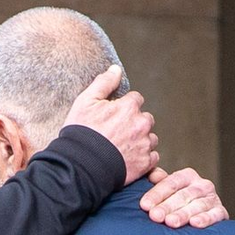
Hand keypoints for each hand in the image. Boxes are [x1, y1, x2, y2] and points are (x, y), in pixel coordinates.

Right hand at [62, 65, 157, 185]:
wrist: (82, 164)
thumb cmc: (82, 132)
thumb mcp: (86, 101)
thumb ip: (104, 83)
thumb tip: (116, 69)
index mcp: (129, 107)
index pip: (136, 99)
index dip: (124, 106)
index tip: (115, 115)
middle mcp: (142, 124)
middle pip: (145, 119)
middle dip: (135, 123)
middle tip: (118, 132)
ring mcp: (145, 144)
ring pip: (151, 138)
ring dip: (141, 140)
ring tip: (123, 146)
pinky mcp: (145, 163)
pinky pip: (153, 157)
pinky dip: (144, 157)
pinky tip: (130, 158)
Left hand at [139, 167, 228, 227]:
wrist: (203, 216)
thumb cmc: (179, 203)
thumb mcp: (168, 190)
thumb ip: (159, 182)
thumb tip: (152, 175)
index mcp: (187, 176)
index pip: (170, 183)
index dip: (157, 194)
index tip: (144, 205)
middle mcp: (202, 184)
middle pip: (183, 195)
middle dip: (167, 206)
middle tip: (155, 216)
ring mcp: (213, 198)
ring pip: (197, 205)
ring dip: (183, 214)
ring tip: (171, 222)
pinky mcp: (221, 212)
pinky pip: (215, 215)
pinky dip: (205, 219)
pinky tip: (195, 224)